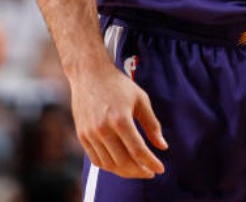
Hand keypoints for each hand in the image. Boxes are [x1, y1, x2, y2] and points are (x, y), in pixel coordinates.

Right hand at [70, 63, 167, 178]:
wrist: (90, 74)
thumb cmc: (118, 85)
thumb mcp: (141, 99)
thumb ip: (152, 124)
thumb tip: (162, 146)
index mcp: (120, 119)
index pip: (138, 150)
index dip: (151, 163)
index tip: (160, 169)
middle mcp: (103, 129)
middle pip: (123, 162)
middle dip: (139, 171)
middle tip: (150, 172)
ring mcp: (90, 134)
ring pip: (109, 164)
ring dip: (125, 171)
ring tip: (137, 169)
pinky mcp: (82, 136)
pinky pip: (96, 160)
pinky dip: (110, 166)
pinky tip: (121, 164)